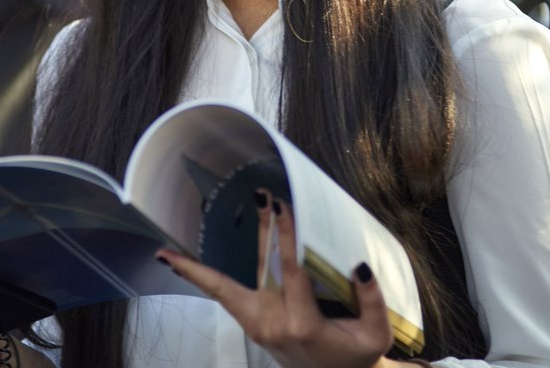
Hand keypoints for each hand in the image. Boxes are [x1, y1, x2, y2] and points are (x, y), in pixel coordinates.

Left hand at [157, 190, 396, 367]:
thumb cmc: (356, 354)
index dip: (286, 239)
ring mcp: (257, 325)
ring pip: (231, 283)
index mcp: (304, 326)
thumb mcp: (377, 334)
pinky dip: (198, 277)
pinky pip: (221, 295)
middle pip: (262, 269)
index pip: (292, 273)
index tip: (284, 209)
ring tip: (176, 245)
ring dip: (204, 263)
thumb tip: (358, 266)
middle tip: (262, 198)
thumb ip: (373, 300)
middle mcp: (273, 325)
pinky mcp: (250, 322)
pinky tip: (172, 260)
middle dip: (264, 232)